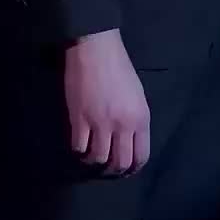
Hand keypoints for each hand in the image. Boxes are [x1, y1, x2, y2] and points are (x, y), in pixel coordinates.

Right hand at [64, 30, 150, 175]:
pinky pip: (79, 147)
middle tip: (107, 169)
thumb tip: (128, 141)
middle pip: (120, 163)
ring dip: (94, 162)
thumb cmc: (119, 67)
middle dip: (114, 171)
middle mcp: (123, 125)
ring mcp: (100, 124)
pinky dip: (79, 151)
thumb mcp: (137, 96)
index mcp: (141, 118)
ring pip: (98, 159)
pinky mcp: (79, 119)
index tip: (126, 170)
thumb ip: (135, 120)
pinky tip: (80, 146)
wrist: (95, 48)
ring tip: (91, 157)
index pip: (141, 156)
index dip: (133, 168)